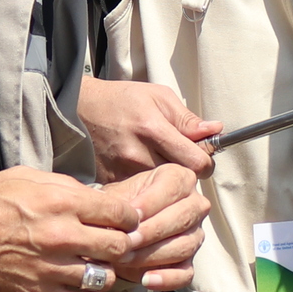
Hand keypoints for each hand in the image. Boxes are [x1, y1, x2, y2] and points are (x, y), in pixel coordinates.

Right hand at [0, 170, 180, 291]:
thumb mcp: (28, 177)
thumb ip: (66, 187)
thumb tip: (95, 196)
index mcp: (61, 202)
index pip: (121, 214)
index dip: (129, 217)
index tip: (125, 220)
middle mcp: (60, 236)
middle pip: (119, 246)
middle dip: (122, 244)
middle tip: (115, 243)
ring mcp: (50, 268)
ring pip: (104, 277)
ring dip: (105, 271)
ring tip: (96, 264)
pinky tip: (84, 286)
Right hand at [81, 77, 217, 179]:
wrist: (78, 110)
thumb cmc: (120, 100)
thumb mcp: (158, 97)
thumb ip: (187, 119)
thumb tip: (214, 131)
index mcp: (153, 130)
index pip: (197, 163)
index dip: (205, 161)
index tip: (202, 156)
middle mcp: (137, 155)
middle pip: (181, 180)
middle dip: (187, 172)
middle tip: (179, 159)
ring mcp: (122, 172)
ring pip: (162, 191)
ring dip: (166, 181)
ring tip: (158, 163)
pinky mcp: (110, 183)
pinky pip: (140, 194)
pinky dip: (146, 187)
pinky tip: (141, 171)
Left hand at [103, 165, 208, 291]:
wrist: (116, 229)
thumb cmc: (118, 207)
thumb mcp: (116, 197)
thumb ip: (119, 205)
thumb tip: (119, 223)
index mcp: (179, 179)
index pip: (173, 188)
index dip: (151, 203)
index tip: (129, 215)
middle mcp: (194, 204)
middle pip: (182, 218)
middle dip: (151, 231)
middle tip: (126, 240)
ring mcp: (195, 234)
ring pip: (184, 246)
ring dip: (153, 254)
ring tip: (126, 258)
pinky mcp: (190, 262)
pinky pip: (185, 274)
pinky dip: (167, 279)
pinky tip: (146, 280)